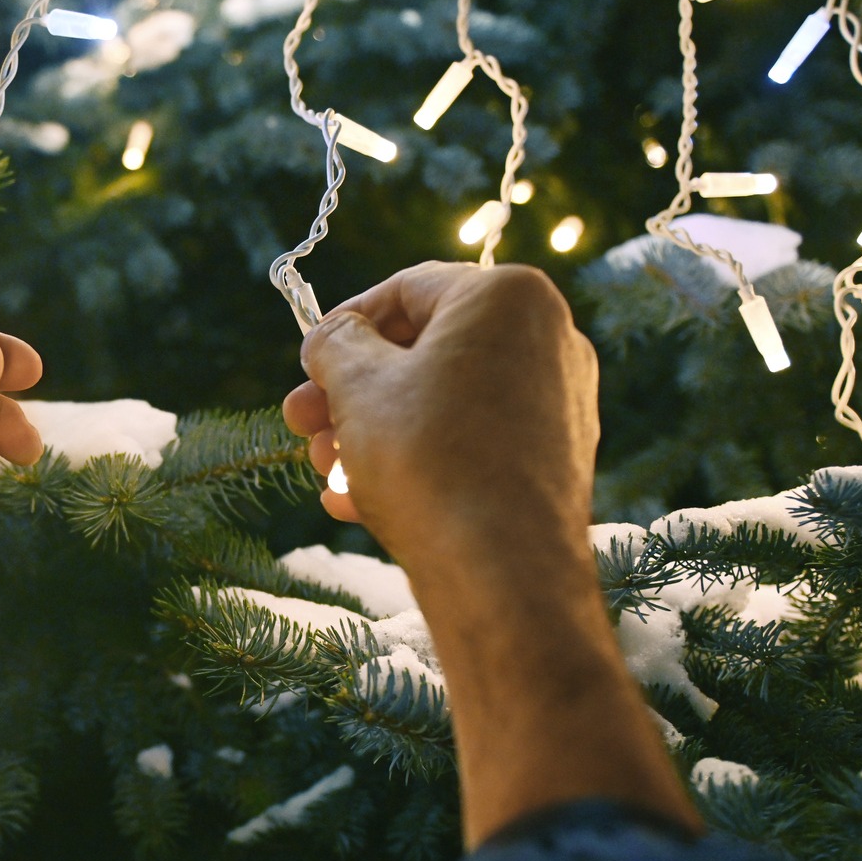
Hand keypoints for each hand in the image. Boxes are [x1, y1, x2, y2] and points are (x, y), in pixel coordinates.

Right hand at [282, 261, 598, 579]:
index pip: (406, 290)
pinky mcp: (556, 458)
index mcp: (507, 297)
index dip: (343, 324)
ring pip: (443, 404)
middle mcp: (548, 338)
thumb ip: (336, 344)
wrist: (504, 571)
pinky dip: (417, 462)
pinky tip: (358, 501)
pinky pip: (472, 444)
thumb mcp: (359, 386)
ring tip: (325, 472)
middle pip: (424, 353)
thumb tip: (332, 336)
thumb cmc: (428, 458)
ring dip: (373, 433)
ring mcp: (559, 402)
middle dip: (351, 392)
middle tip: (302, 424)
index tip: (305, 363)